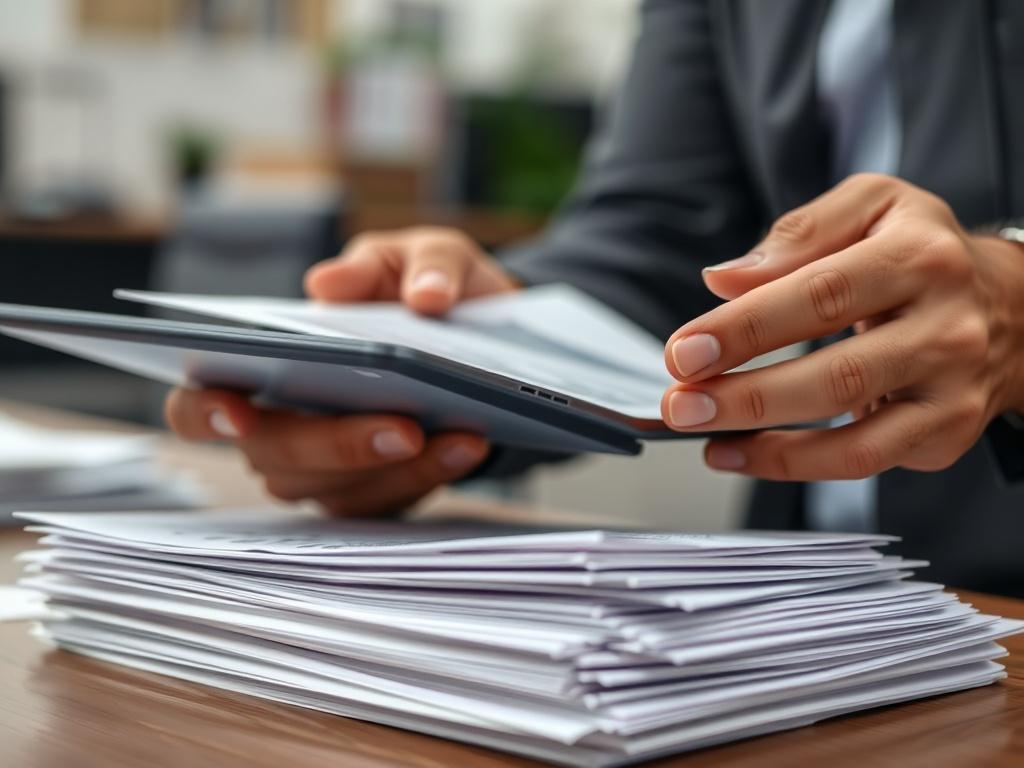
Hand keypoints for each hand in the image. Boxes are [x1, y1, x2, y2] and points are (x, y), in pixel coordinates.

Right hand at [166, 227, 517, 514]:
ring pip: (336, 489)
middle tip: (403, 426)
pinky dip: (433, 473)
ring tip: (462, 433)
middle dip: (338, 444)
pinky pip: (390, 500)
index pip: (197, 405)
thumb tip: (330, 287)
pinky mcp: (373, 493)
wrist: (483, 331)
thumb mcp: (410, 256)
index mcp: (261, 365)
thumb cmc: (420, 287)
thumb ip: (374, 264)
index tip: (237, 408)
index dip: (204, 412)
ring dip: (399, 467)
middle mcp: (279, 427)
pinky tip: (469, 445)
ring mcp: (324, 469)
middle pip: (274, 455)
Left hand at [660, 173, 1023, 480]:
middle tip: (679, 403)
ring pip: (854, 436)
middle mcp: (947, 328)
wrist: (1012, 306)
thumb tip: (723, 279)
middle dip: (745, 396)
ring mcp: (952, 389)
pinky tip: (739, 452)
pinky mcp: (946, 433)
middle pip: (835, 374)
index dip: (745, 328)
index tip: (684, 350)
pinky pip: (861, 461)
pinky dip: (793, 465)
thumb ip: (798, 234)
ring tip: (700, 435)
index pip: (820, 295)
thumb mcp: (873, 206)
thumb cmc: (921, 253)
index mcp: (920, 257)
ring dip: (766, 444)